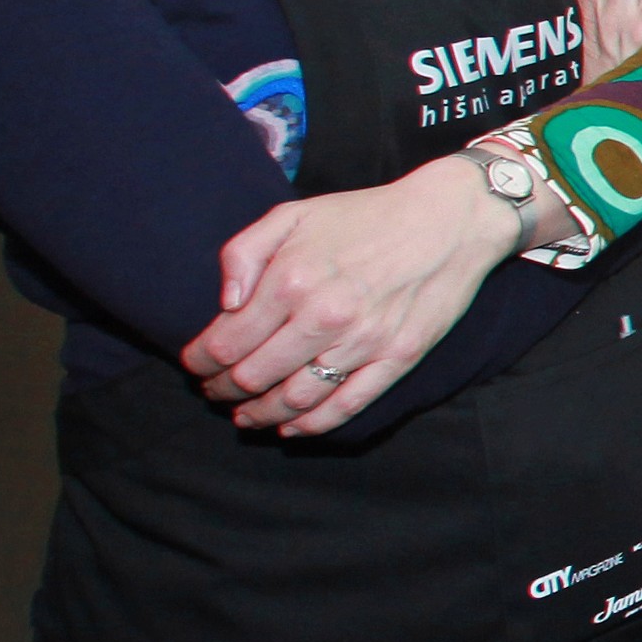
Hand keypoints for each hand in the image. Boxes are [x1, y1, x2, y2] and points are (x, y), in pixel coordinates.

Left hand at [183, 156, 524, 432]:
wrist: (447, 221)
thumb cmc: (364, 215)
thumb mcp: (293, 214)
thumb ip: (244, 252)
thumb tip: (225, 304)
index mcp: (292, 280)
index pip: (226, 341)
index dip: (200, 361)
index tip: (194, 364)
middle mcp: (323, 317)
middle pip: (254, 376)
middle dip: (223, 389)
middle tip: (213, 390)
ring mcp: (362, 343)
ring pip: (295, 399)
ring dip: (261, 414)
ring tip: (245, 415)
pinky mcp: (396, 359)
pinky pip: (346, 405)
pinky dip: (312, 425)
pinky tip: (290, 428)